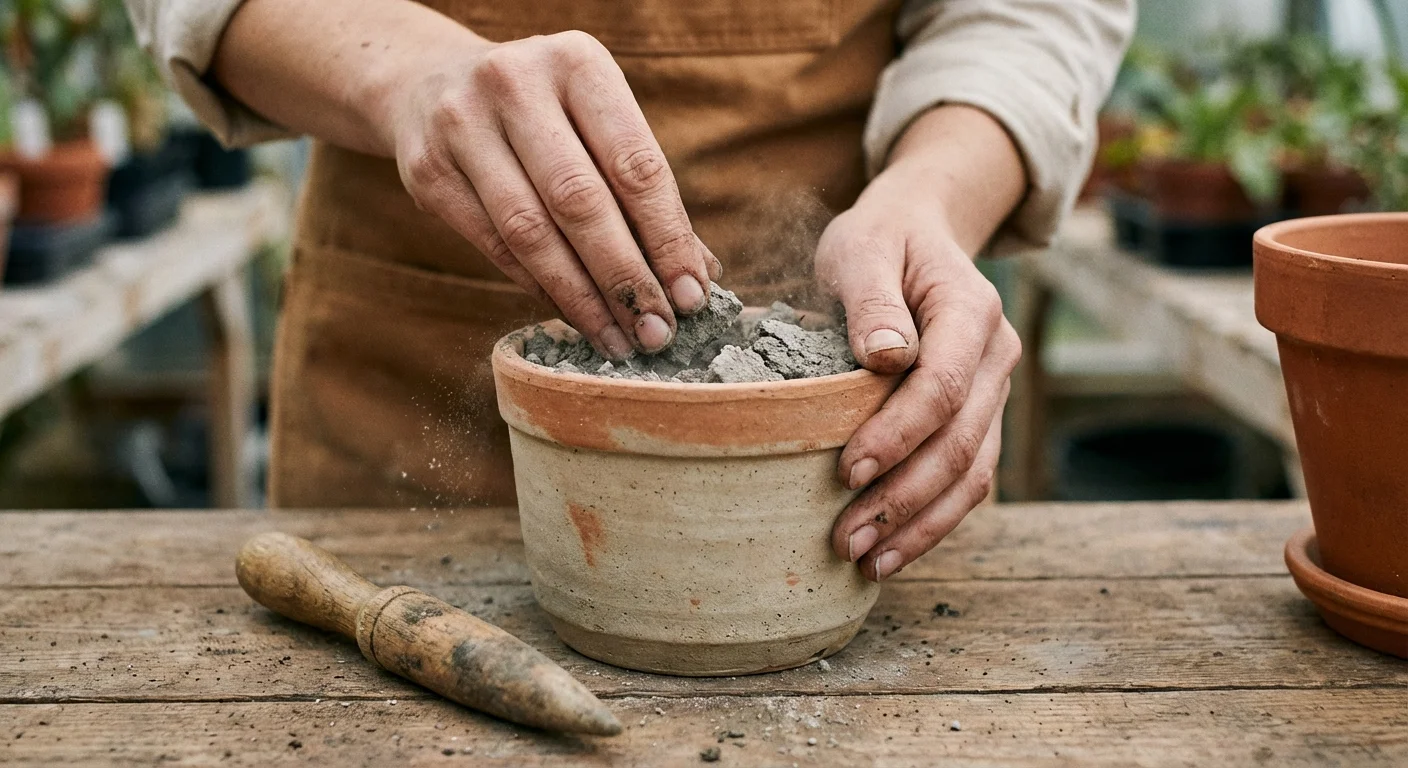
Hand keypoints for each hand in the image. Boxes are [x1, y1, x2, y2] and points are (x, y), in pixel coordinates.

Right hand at [384, 31, 720, 357]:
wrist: (428, 83)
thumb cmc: (543, 113)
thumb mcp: (596, 122)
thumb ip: (644, 192)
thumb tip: (699, 278)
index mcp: (578, 63)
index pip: (635, 165)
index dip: (667, 238)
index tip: (691, 298)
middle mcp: (515, 83)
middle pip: (581, 202)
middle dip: (626, 278)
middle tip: (657, 333)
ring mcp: (462, 125)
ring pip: (530, 232)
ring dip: (581, 297)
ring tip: (618, 339)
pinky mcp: (427, 171)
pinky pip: (494, 246)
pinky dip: (539, 288)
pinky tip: (573, 314)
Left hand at [817, 159, 1020, 581]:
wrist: (918, 232)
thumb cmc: (880, 241)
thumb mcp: (863, 249)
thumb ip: (872, 298)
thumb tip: (886, 356)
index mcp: (971, 311)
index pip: (945, 386)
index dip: (899, 434)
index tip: (848, 470)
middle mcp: (997, 355)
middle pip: (961, 442)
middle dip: (904, 498)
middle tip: (846, 538)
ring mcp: (995, 391)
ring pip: (973, 473)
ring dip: (921, 524)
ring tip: (866, 560)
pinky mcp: (979, 417)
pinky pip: (968, 478)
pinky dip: (933, 519)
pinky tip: (891, 550)